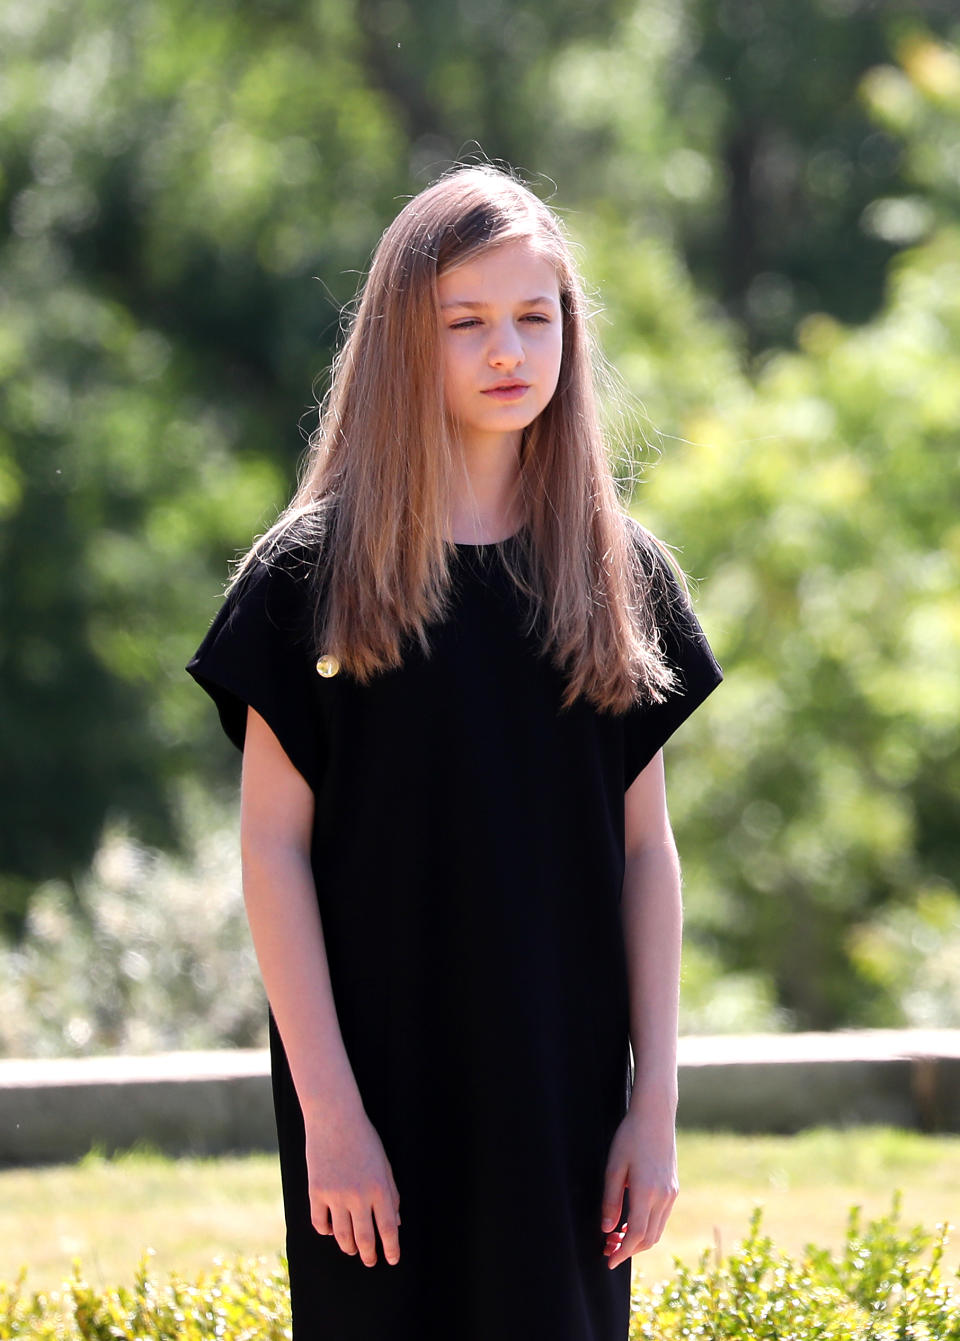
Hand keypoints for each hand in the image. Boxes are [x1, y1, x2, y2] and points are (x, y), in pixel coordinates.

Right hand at [304, 1100, 401, 1266]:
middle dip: (369, 1255)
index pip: (388, 1229)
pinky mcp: (316, 1191)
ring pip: (342, 1236)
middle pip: (365, 1239)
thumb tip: (395, 1223)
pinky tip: (332, 1231)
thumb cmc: (364, 1139)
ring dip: (349, 1247)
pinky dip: (326, 1231)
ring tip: (352, 1250)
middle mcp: (358, 1195)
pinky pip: (320, 1223)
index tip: (392, 1260)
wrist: (335, 1117)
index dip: (392, 1249)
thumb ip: (391, 1194)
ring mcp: (335, 1195)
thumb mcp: (384, 1164)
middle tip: (371, 1261)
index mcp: (380, 1188)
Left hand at [600, 1106, 677, 1268]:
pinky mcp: (673, 1188)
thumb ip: (610, 1200)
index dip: (621, 1252)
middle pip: (649, 1238)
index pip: (635, 1235)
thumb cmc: (630, 1137)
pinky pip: (662, 1218)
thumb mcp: (614, 1166)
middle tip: (608, 1250)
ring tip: (617, 1238)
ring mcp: (671, 1193)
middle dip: (629, 1250)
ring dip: (638, 1241)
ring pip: (657, 1230)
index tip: (608, 1260)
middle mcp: (663, 1196)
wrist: (656, 1115)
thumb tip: (607, 1229)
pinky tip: (631, 1222)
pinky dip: (648, 1228)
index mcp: (646, 1192)